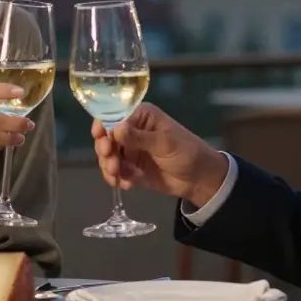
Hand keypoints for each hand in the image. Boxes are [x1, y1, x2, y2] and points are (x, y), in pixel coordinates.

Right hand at [91, 103, 228, 206]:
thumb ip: (139, 137)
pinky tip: (127, 185)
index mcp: (140, 116)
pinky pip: (115, 172)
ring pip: (107, 156)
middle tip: (111, 161)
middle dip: (105, 150)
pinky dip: (117, 178)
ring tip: (118, 176)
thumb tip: (116, 128)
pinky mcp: (131, 168)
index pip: (114, 116)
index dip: (104, 126)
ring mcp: (130, 150)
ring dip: (109, 166)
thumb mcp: (164, 143)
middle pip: (106, 137)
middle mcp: (132, 131)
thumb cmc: (186, 152)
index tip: (101, 138)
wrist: (199, 179)